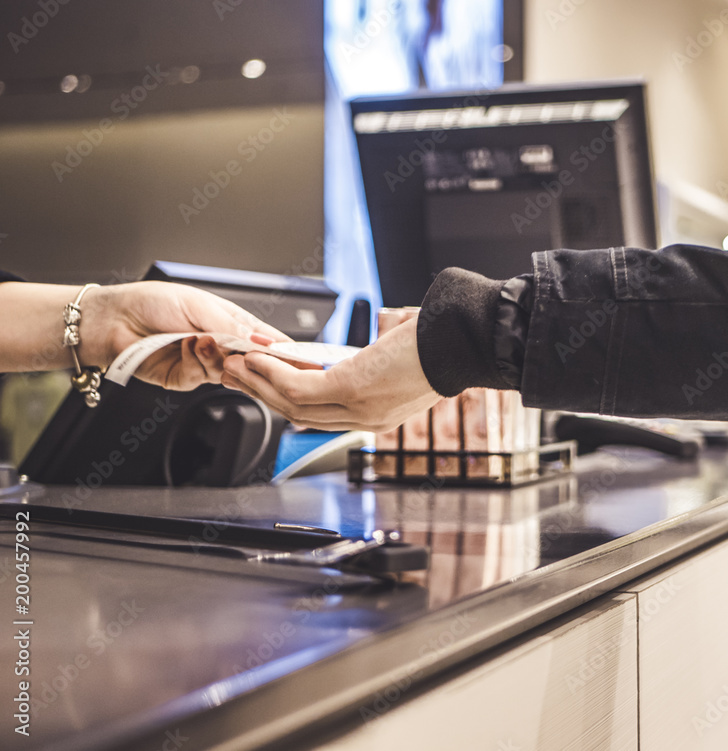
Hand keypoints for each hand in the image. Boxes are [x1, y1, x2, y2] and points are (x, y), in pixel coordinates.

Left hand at [82, 281, 288, 390]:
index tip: (305, 360)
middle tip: (251, 354)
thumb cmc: (151, 302)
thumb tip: (262, 341)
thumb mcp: (199, 304)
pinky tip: (187, 346)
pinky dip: (198, 362)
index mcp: (232, 322)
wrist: (112, 321)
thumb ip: (232, 326)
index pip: (269, 340)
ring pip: (232, 373)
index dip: (288, 351)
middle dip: (255, 360)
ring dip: (219, 358)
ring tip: (202, 339)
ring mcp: (206, 364)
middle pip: (256, 363)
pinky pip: (205, 378)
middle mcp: (223, 345)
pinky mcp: (188, 379)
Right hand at [221, 317, 441, 431]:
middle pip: (300, 415)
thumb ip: (382, 353)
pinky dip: (271, 371)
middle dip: (263, 394)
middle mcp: (367, 419)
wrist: (464, 340)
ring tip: (236, 364)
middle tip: (236, 375)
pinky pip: (298, 386)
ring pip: (292, 404)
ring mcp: (358, 408)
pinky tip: (256, 357)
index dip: (287, 401)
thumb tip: (374, 334)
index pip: (323, 417)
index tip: (262, 385)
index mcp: (379, 414)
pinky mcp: (352, 389)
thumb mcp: (406, 353)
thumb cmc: (443, 341)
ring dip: (259, 382)